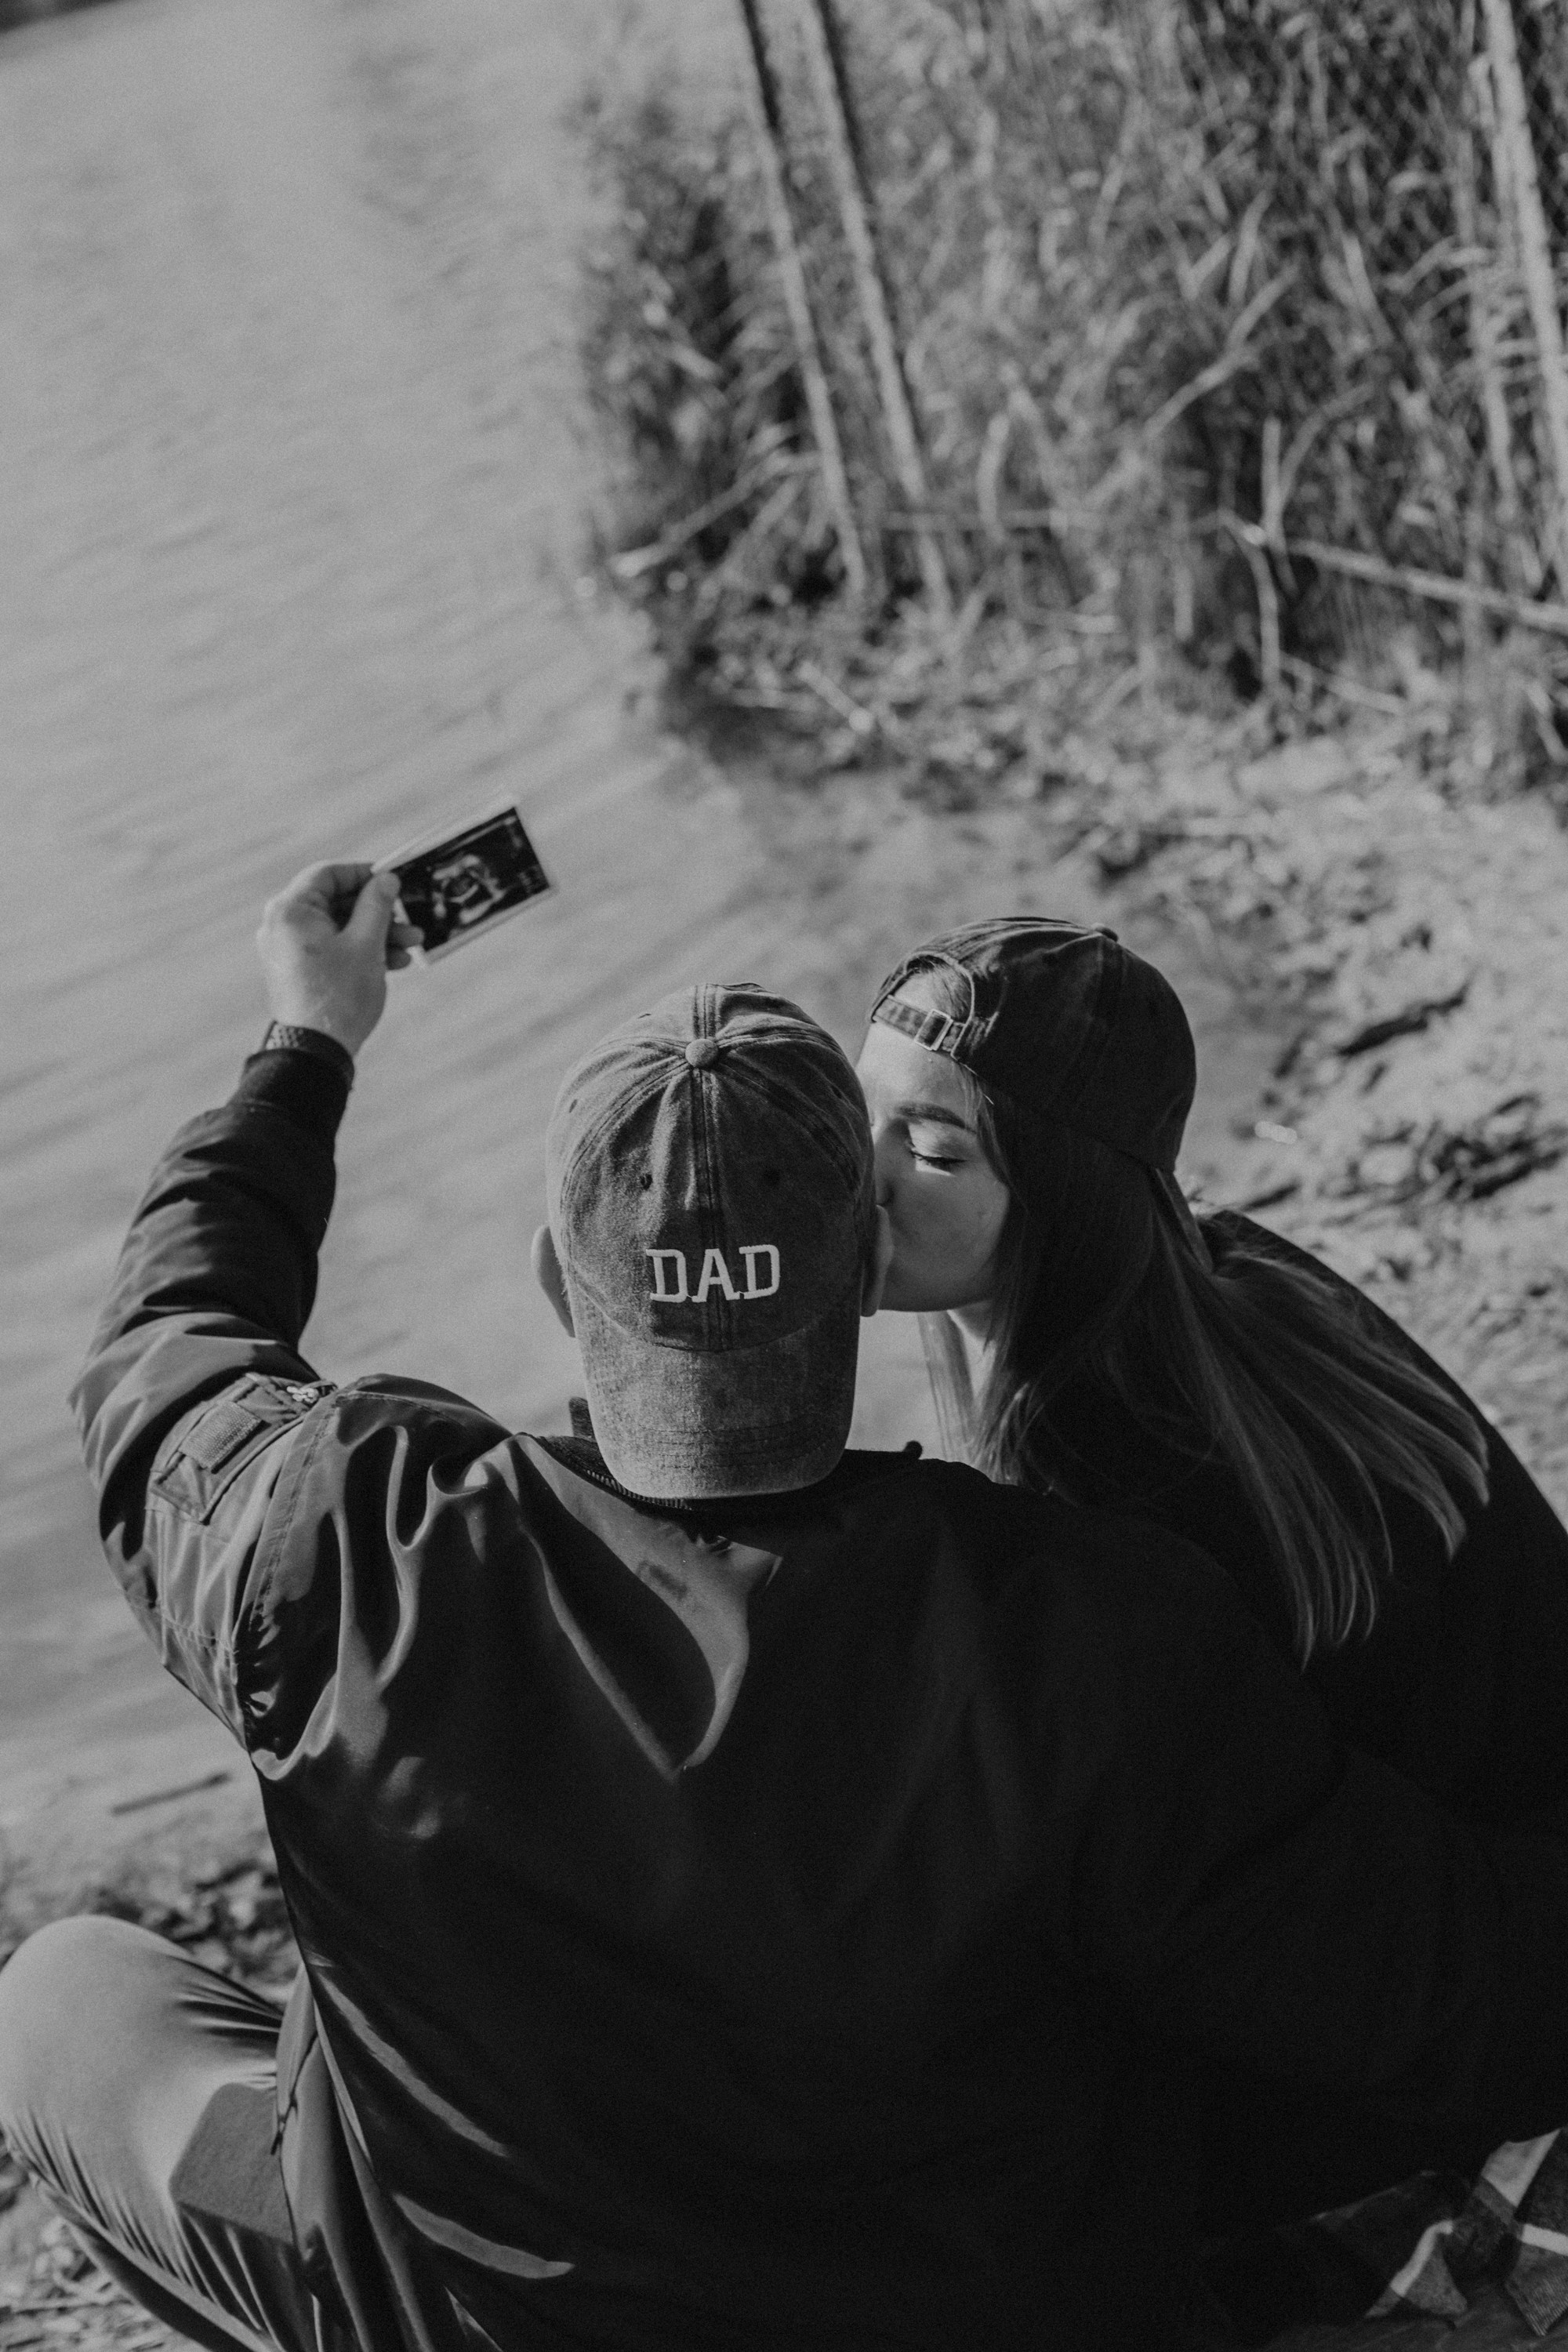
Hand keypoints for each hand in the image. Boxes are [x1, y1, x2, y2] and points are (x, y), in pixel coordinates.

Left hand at [256, 863, 420, 1056]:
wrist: (315, 1049)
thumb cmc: (339, 995)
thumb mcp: (367, 944)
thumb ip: (377, 905)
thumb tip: (385, 879)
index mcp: (291, 910)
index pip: (328, 874)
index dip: (363, 874)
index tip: (391, 880)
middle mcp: (282, 925)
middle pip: (335, 903)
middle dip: (378, 913)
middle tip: (409, 921)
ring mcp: (288, 949)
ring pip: (337, 928)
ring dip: (375, 934)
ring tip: (409, 947)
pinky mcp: (297, 969)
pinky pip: (330, 948)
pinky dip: (359, 951)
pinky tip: (392, 963)